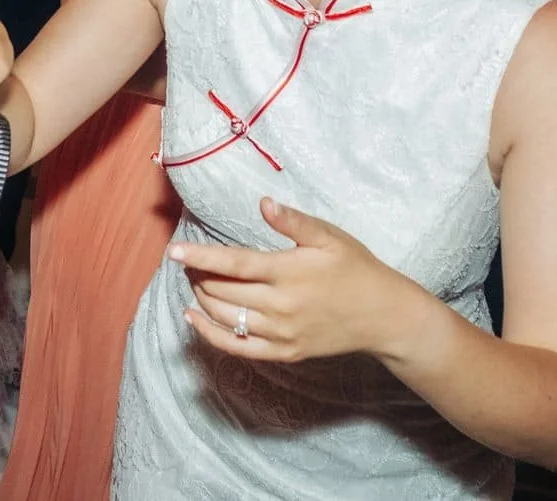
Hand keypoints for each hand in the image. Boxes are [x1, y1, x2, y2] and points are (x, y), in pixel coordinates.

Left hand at [173, 197, 410, 362]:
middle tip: (188, 261)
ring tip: (193, 281)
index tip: (173, 252)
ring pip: (226, 317)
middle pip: (223, 291)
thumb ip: (294, 222)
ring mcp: (281, 333)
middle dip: (198, 275)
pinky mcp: (284, 353)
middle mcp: (280, 305)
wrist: (383, 316)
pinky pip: (238, 348)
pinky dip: (210, 334)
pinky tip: (194, 318)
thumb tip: (263, 204)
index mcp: (288, 272)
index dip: (200, 257)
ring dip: (201, 299)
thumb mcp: (330, 237)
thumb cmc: (356, 268)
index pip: (233, 264)